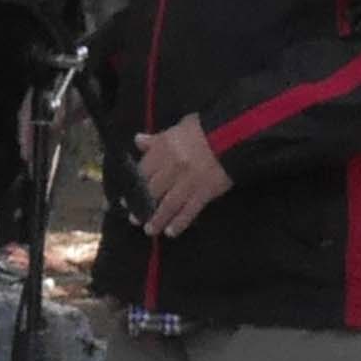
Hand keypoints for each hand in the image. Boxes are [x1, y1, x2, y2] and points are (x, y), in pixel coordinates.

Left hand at [137, 116, 233, 237]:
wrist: (234, 135)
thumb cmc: (205, 130)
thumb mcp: (178, 128)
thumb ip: (157, 139)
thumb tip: (138, 140)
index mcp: (164, 149)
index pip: (143, 171)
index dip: (133, 186)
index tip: (127, 197)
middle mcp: (172, 167)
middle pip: (152, 191)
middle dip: (141, 206)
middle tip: (135, 218)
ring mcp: (188, 182)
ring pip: (168, 205)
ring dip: (157, 220)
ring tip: (150, 230)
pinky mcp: (204, 192)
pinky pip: (189, 211)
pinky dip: (179, 223)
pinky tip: (171, 232)